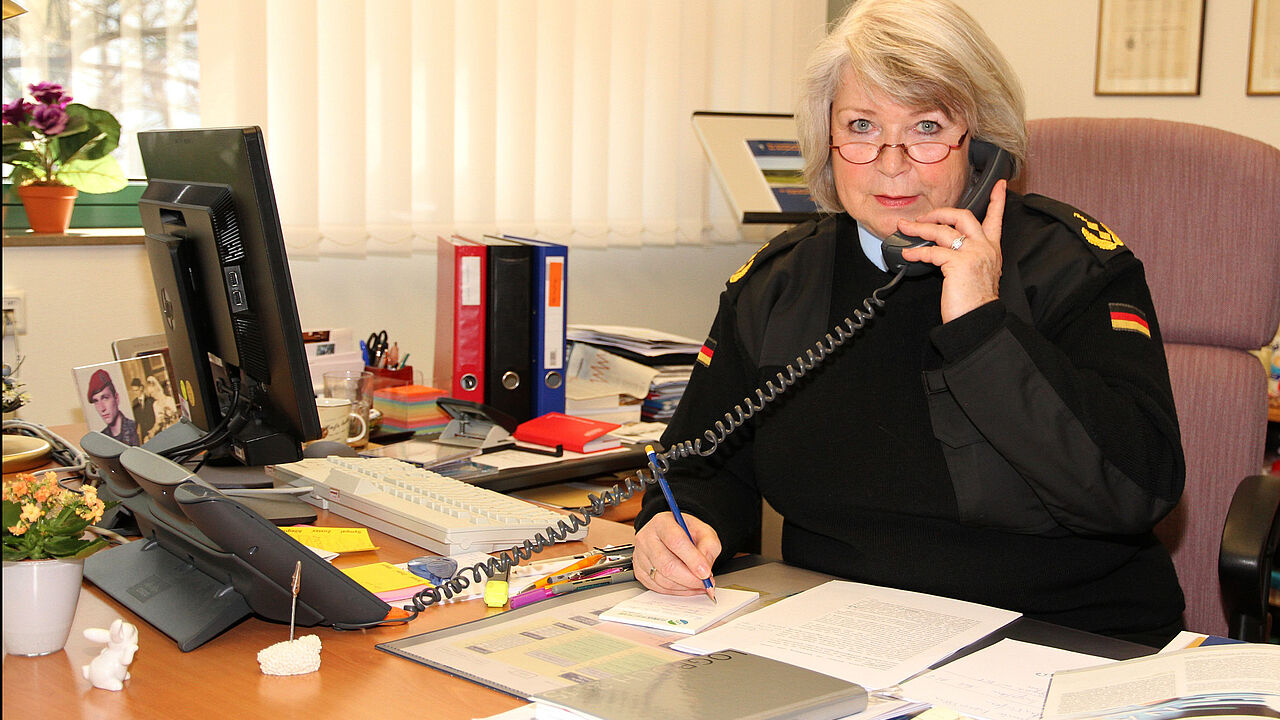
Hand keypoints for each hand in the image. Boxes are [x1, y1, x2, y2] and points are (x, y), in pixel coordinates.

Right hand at [633, 511, 720, 595]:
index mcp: (662, 522)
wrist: (674, 535)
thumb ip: (709, 547)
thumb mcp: (705, 532)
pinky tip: (687, 586)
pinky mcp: (639, 571)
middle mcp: (646, 538)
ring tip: (699, 584)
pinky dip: (676, 591)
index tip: (706, 572)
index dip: (692, 560)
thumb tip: (705, 569)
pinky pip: (657, 588)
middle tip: (706, 583)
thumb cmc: (687, 532)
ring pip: (662, 579)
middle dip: (690, 579)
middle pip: (666, 565)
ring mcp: (640, 556)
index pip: (676, 541)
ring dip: (684, 587)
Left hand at [898, 179, 1007, 322]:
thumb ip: (968, 258)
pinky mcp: (958, 263)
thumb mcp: (978, 274)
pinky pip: (932, 251)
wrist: (979, 321)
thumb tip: (945, 250)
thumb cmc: (975, 303)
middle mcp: (984, 247)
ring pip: (942, 230)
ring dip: (919, 228)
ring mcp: (972, 253)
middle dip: (940, 212)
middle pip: (963, 216)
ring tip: (905, 228)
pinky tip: (908, 254)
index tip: (1000, 184)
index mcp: (991, 249)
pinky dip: (916, 251)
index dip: (998, 199)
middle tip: (923, 215)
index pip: (996, 219)